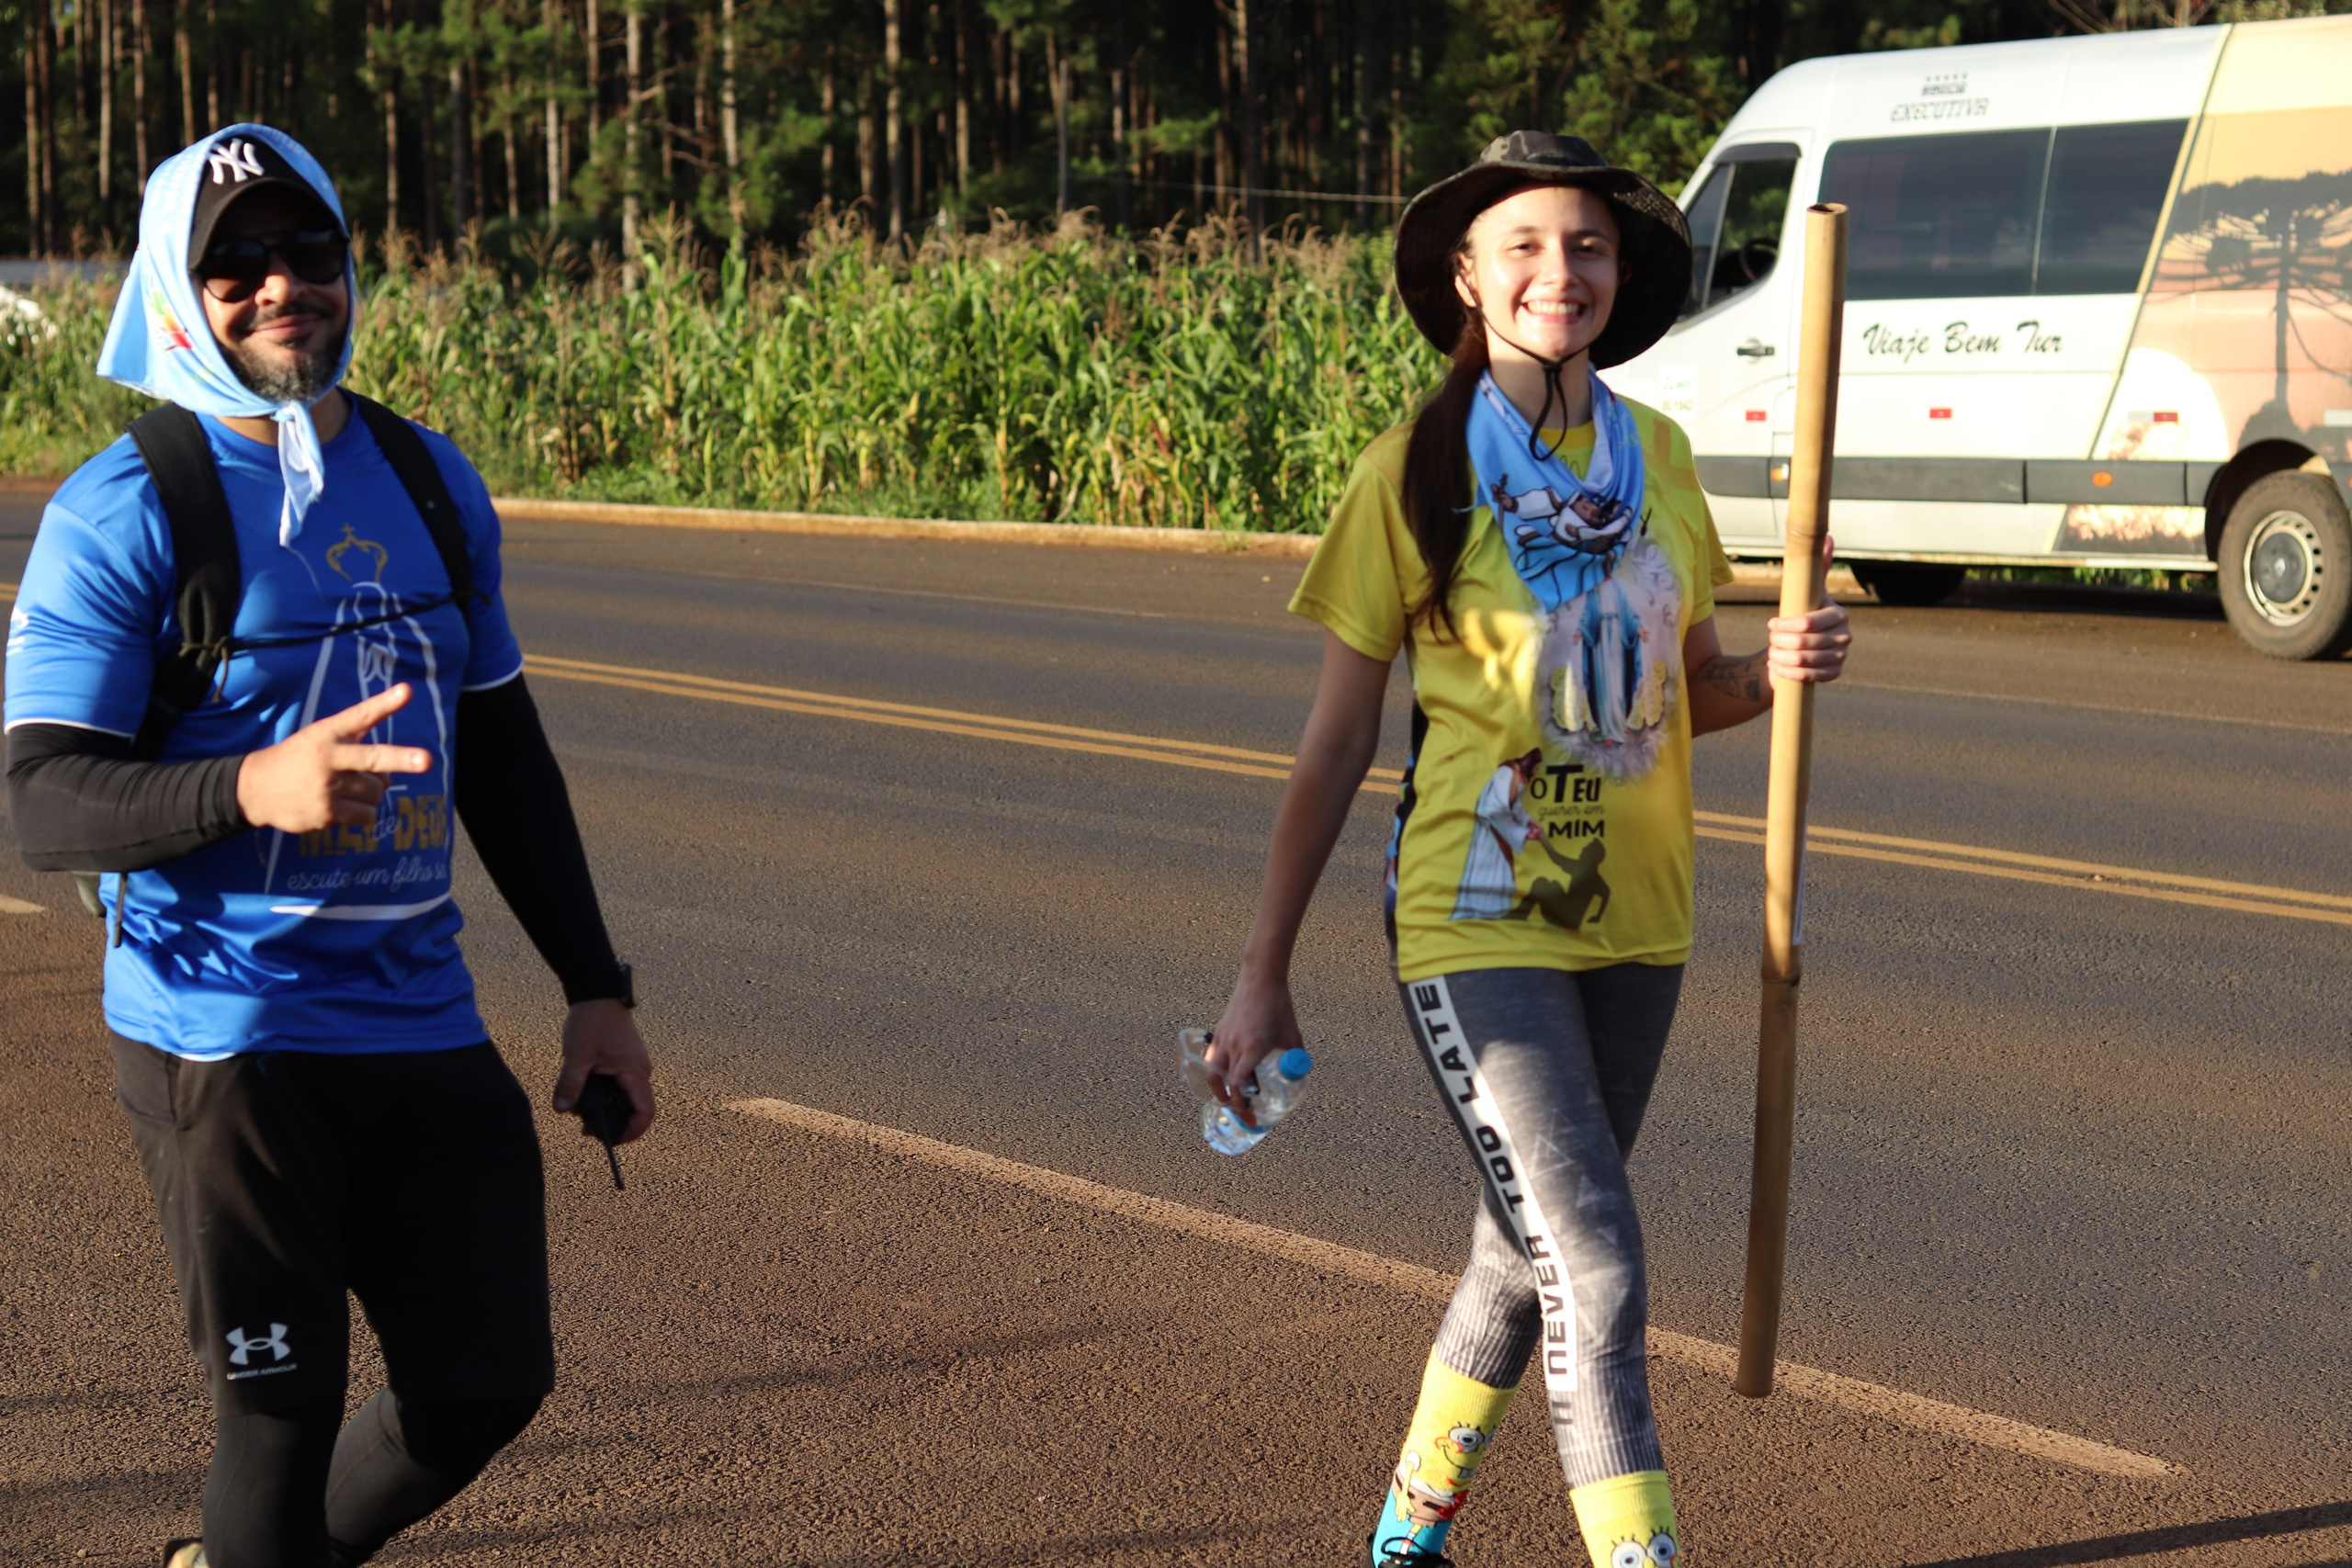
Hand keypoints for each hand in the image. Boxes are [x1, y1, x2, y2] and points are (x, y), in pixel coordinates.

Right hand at [236, 684, 431, 833]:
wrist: (254, 789)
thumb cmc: (299, 760)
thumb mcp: (321, 739)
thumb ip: (357, 744)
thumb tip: (388, 776)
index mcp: (327, 734)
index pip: (360, 715)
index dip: (384, 704)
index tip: (407, 692)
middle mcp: (328, 758)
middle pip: (373, 758)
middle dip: (402, 759)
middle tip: (426, 760)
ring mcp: (327, 788)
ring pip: (375, 792)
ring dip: (371, 793)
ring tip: (348, 789)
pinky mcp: (326, 813)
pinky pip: (365, 815)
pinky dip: (363, 813)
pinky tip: (340, 806)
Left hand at [553, 999, 655, 1142]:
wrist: (598, 991)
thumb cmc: (591, 1020)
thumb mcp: (577, 1054)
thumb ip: (570, 1083)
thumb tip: (561, 1110)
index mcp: (634, 1072)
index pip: (644, 1113)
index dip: (631, 1133)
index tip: (610, 1141)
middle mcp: (640, 1071)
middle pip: (635, 1109)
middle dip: (612, 1123)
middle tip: (585, 1126)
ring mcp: (635, 1065)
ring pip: (627, 1097)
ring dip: (607, 1107)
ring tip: (580, 1105)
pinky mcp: (627, 1060)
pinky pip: (622, 1085)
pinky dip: (606, 1095)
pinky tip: (584, 1089)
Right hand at [1205, 971, 1302, 1128]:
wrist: (1260, 979)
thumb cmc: (1279, 1006)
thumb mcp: (1292, 1035)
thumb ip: (1295, 1057)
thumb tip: (1297, 1073)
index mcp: (1253, 1048)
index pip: (1239, 1084)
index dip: (1242, 1104)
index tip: (1251, 1117)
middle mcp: (1234, 1045)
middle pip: (1221, 1083)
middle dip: (1229, 1102)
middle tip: (1240, 1112)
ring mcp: (1223, 1037)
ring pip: (1211, 1070)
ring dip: (1217, 1088)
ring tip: (1227, 1097)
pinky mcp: (1219, 1030)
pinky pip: (1212, 1056)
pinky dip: (1216, 1070)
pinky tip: (1225, 1073)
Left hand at [1765, 533, 1852, 683]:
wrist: (1793, 647)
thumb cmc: (1797, 614)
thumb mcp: (1804, 591)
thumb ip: (1816, 566)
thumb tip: (1827, 535)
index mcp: (1839, 614)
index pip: (1809, 622)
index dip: (1785, 625)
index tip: (1771, 623)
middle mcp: (1846, 636)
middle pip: (1804, 643)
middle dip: (1780, 642)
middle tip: (1770, 640)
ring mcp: (1841, 656)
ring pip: (1805, 661)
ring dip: (1782, 657)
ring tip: (1772, 653)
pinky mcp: (1834, 674)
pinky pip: (1810, 677)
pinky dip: (1788, 672)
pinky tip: (1778, 666)